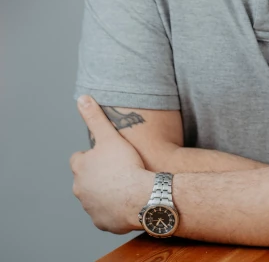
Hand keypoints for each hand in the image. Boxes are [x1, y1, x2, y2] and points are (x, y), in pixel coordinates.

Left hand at [69, 96, 153, 233]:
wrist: (140, 196)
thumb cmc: (125, 164)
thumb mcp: (109, 135)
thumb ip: (95, 117)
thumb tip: (82, 98)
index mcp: (80, 168)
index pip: (78, 159)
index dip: (91, 156)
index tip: (105, 155)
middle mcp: (80, 189)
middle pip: (85, 179)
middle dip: (97, 174)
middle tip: (117, 168)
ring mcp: (90, 207)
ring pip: (94, 197)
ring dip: (105, 191)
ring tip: (124, 183)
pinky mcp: (102, 222)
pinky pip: (106, 213)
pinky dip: (113, 207)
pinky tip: (127, 199)